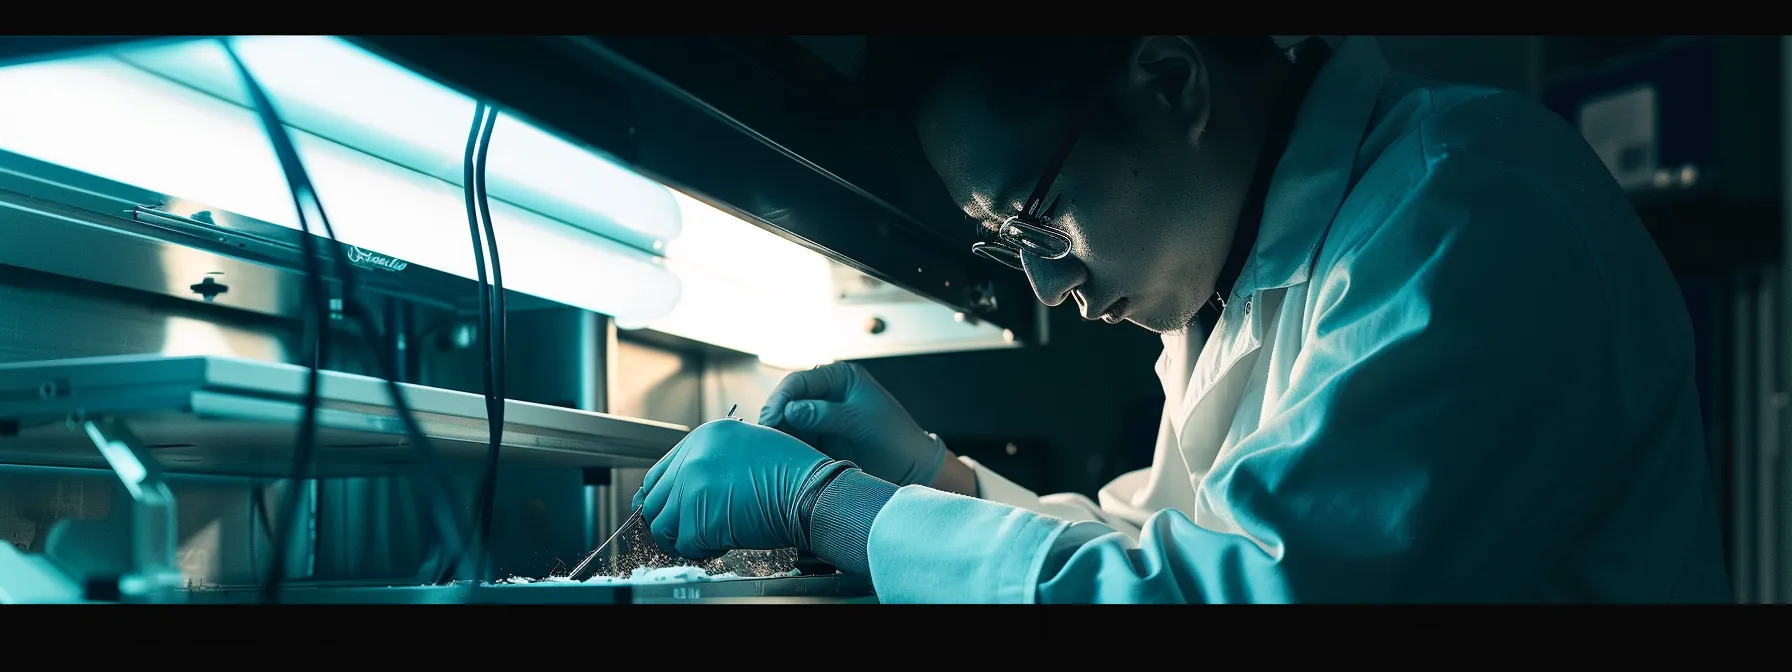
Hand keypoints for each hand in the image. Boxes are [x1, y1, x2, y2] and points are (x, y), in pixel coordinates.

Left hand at [633, 419, 847, 557]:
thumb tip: (694, 482)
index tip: (670, 509)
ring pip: (662, 524)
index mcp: (704, 437)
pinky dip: (699, 550)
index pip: (660, 472)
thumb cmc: (794, 473)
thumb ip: (716, 458)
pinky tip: (721, 543)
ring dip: (681, 537)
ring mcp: (692, 489)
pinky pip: (684, 544)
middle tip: (686, 530)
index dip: (664, 496)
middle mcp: (692, 459)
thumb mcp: (750, 445)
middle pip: (655, 498)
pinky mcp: (699, 520)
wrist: (811, 493)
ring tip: (704, 539)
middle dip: (669, 519)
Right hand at [758, 362, 946, 486]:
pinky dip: (785, 449)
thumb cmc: (894, 437)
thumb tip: (790, 410)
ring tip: (767, 452)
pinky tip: (778, 459)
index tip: (771, 419)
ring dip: (777, 437)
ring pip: (786, 424)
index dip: (781, 399)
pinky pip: (794, 442)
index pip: (799, 382)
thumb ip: (825, 414)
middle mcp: (825, 395)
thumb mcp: (861, 421)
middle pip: (787, 402)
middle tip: (763, 439)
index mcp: (839, 378)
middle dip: (774, 419)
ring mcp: (819, 419)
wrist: (911, 468)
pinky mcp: (817, 441)